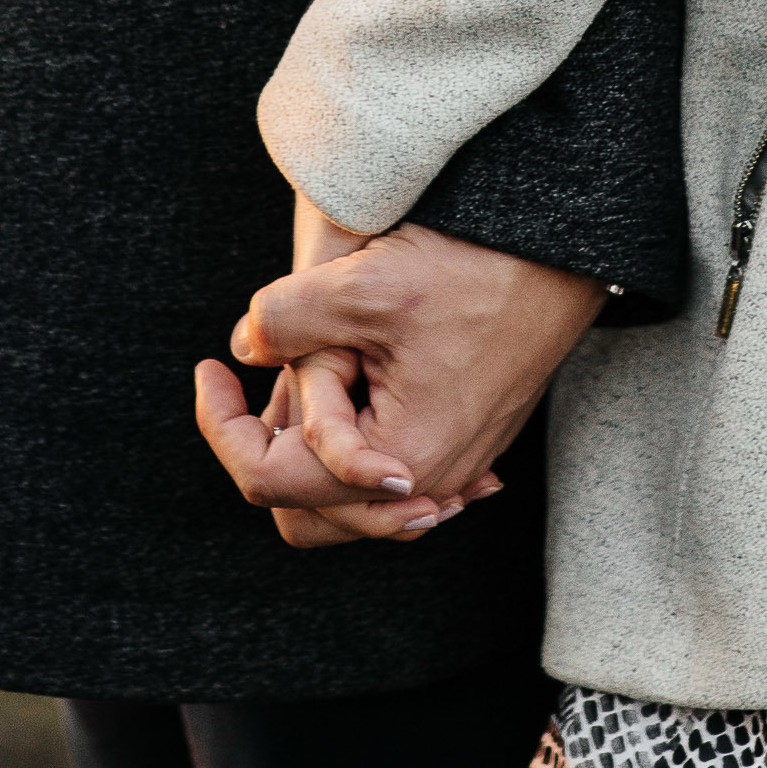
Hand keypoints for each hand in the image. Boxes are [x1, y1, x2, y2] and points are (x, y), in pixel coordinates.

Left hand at [232, 213, 606, 526]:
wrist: (559, 257)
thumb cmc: (472, 270)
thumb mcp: (361, 287)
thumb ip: (283, 320)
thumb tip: (241, 348)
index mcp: (398, 460)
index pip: (270, 481)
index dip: (220, 425)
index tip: (208, 367)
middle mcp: (428, 481)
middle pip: (302, 511)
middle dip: (260, 449)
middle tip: (240, 384)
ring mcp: (450, 470)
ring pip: (342, 498)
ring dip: (304, 445)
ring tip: (293, 372)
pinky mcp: (460, 445)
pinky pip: (383, 475)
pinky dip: (345, 442)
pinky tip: (334, 382)